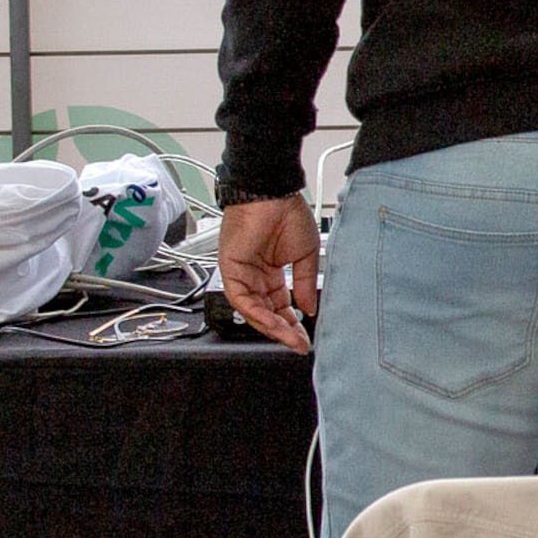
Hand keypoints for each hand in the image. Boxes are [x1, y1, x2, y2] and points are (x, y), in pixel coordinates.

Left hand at [216, 196, 318, 350]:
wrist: (273, 194)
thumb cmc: (287, 214)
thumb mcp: (306, 255)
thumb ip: (304, 284)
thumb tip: (308, 309)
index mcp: (270, 272)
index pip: (280, 305)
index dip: (293, 323)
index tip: (306, 337)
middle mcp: (254, 276)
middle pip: (266, 313)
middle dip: (284, 330)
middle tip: (299, 343)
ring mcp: (241, 274)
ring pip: (252, 311)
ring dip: (272, 326)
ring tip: (290, 338)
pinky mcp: (230, 270)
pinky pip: (241, 300)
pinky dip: (257, 313)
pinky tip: (274, 322)